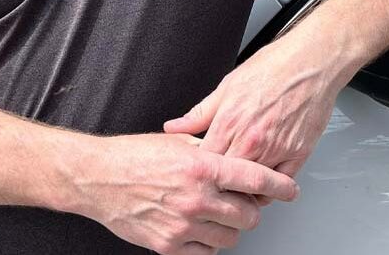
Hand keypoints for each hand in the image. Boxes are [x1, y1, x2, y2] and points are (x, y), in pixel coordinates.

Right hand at [78, 133, 298, 254]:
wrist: (98, 178)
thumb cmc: (134, 155)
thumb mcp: (177, 143)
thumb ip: (211, 151)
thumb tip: (236, 155)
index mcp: (202, 166)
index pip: (255, 179)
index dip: (280, 185)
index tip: (290, 189)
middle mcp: (197, 197)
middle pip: (249, 214)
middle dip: (252, 208)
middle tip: (244, 200)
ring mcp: (184, 225)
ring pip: (232, 236)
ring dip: (231, 226)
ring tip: (218, 212)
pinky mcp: (169, 245)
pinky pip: (207, 251)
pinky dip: (209, 240)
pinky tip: (200, 225)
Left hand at [164, 26, 348, 203]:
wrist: (310, 61)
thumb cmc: (272, 67)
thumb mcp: (227, 86)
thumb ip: (199, 113)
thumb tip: (174, 127)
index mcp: (229, 122)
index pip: (204, 162)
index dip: (199, 169)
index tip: (199, 169)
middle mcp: (251, 140)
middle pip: (226, 179)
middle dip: (219, 183)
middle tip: (218, 180)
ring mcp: (275, 149)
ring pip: (253, 186)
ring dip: (244, 188)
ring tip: (240, 182)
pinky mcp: (298, 154)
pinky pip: (279, 183)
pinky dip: (270, 186)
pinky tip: (264, 179)